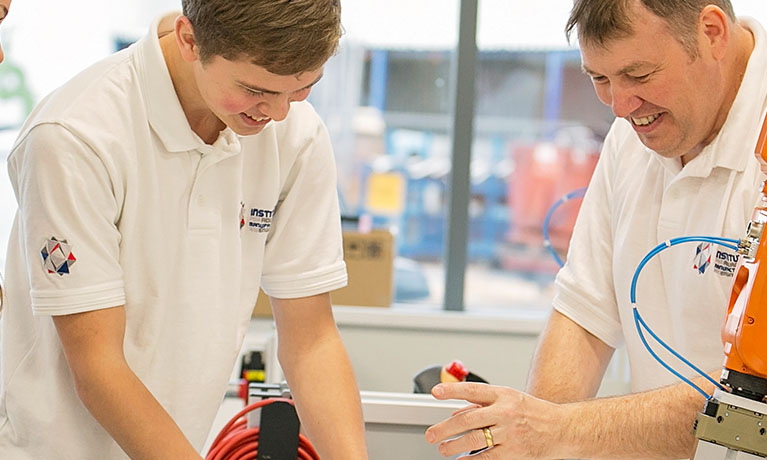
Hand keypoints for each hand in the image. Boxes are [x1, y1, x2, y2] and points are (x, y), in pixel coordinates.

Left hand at [425, 382, 566, 458]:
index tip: (435, 392)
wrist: (562, 429)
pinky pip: (486, 458)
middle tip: (430, 435)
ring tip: (443, 449)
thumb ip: (483, 405)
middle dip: (445, 428)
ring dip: (454, 446)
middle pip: (468, 420)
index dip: (452, 390)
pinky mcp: (514, 453)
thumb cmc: (534, 413)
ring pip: (474, 440)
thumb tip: (456, 414)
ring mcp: (509, 434)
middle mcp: (505, 413)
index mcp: (503, 395)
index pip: (472, 390)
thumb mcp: (510, 399)